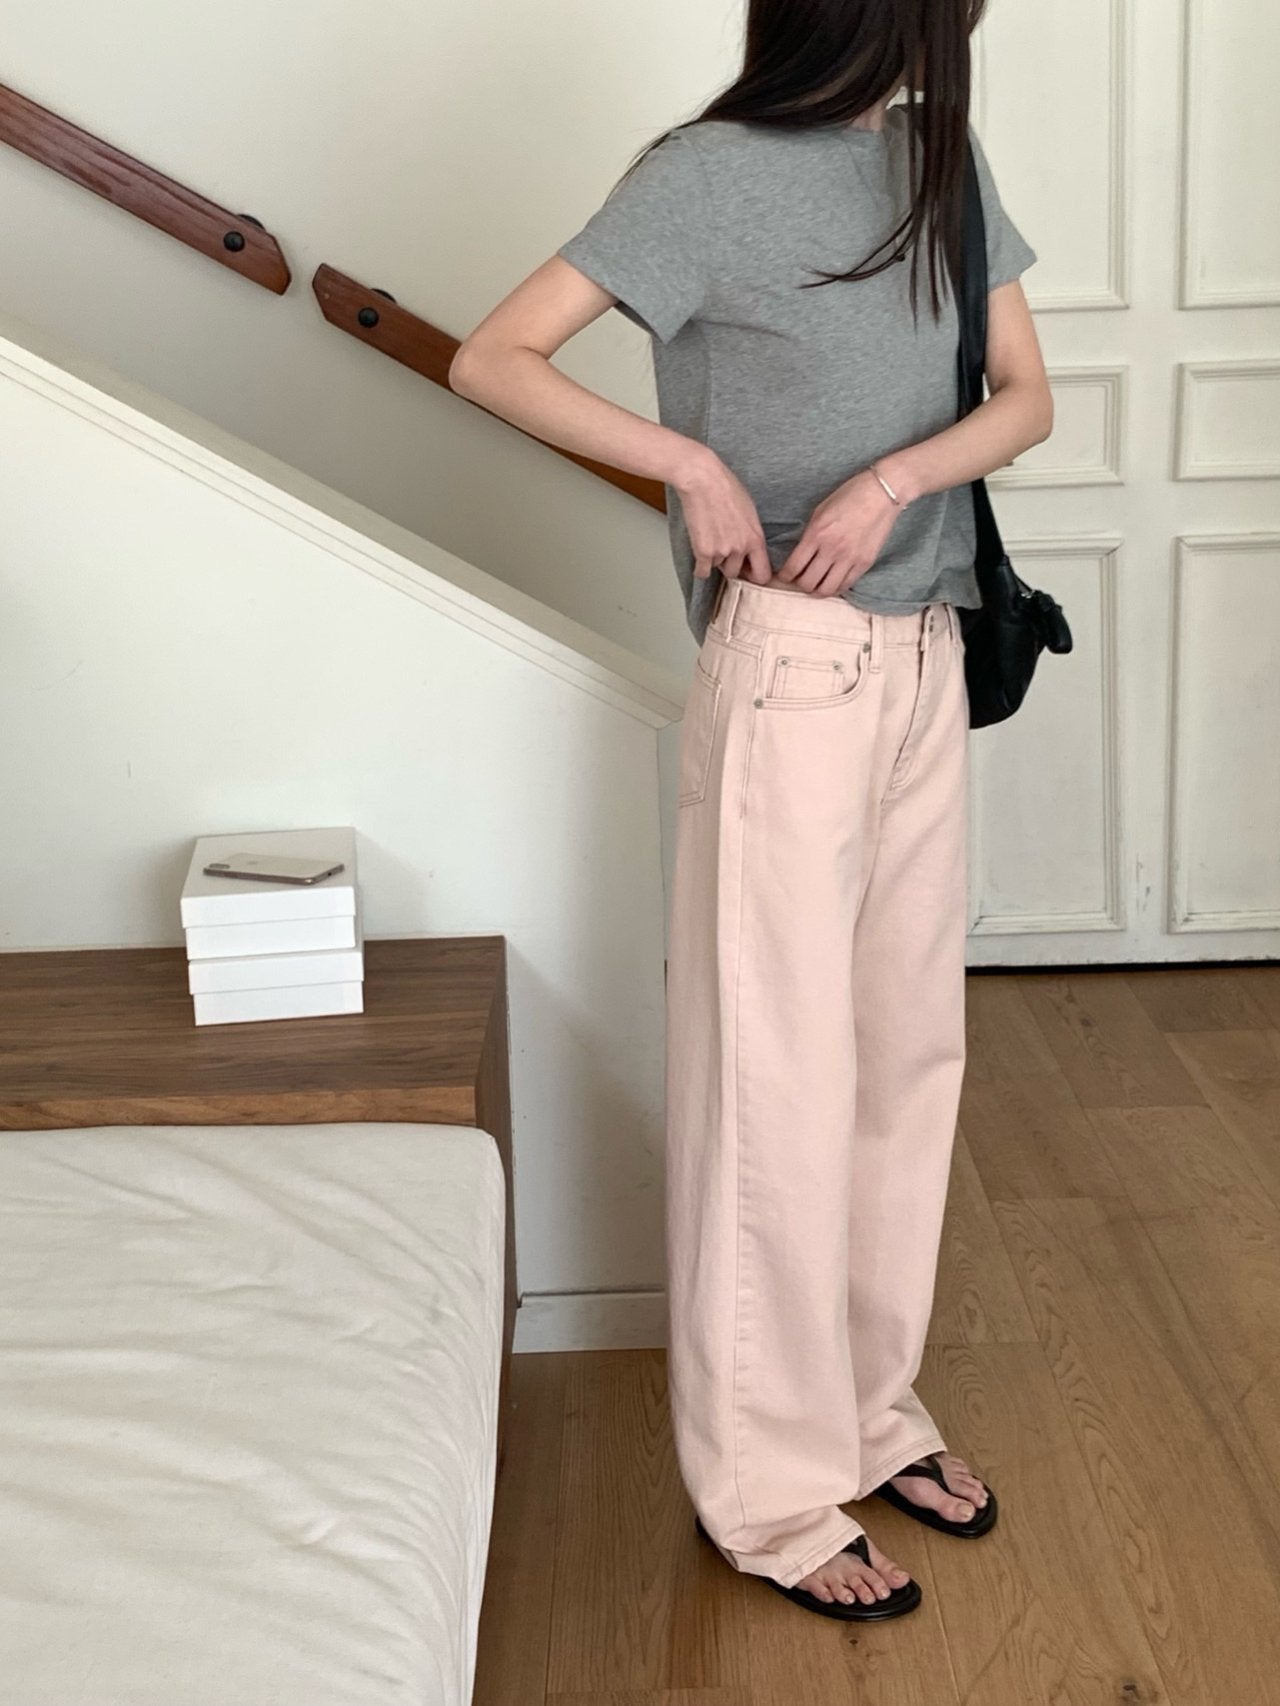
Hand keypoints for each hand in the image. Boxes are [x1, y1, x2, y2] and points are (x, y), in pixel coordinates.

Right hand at [675, 448, 773, 583]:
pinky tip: (700, 555)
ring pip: (717, 568)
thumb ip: (751, 534)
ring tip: (710, 538)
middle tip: (723, 551)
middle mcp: (741, 548)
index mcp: (756, 539)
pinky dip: (700, 567)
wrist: (703, 480)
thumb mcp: (750, 512)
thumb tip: (748, 549)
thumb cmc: (726, 488)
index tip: (748, 573)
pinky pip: (702, 572)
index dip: (754, 576)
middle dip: (729, 565)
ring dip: (714, 560)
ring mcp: (722, 551)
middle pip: (735, 573)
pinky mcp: (703, 551)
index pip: (763, 574)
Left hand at [773, 468, 901, 596]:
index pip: (793, 566)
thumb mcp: (821, 510)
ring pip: (826, 590)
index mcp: (817, 533)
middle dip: (798, 585)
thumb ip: (810, 534)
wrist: (883, 493)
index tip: (782, 577)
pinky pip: (846, 585)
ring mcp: (850, 558)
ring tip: (815, 587)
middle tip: (798, 582)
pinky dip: (836, 588)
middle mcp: (832, 549)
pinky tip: (832, 583)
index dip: (784, 577)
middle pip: (807, 583)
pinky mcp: (865, 563)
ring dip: (817, 591)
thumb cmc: (850, 496)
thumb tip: (800, 555)